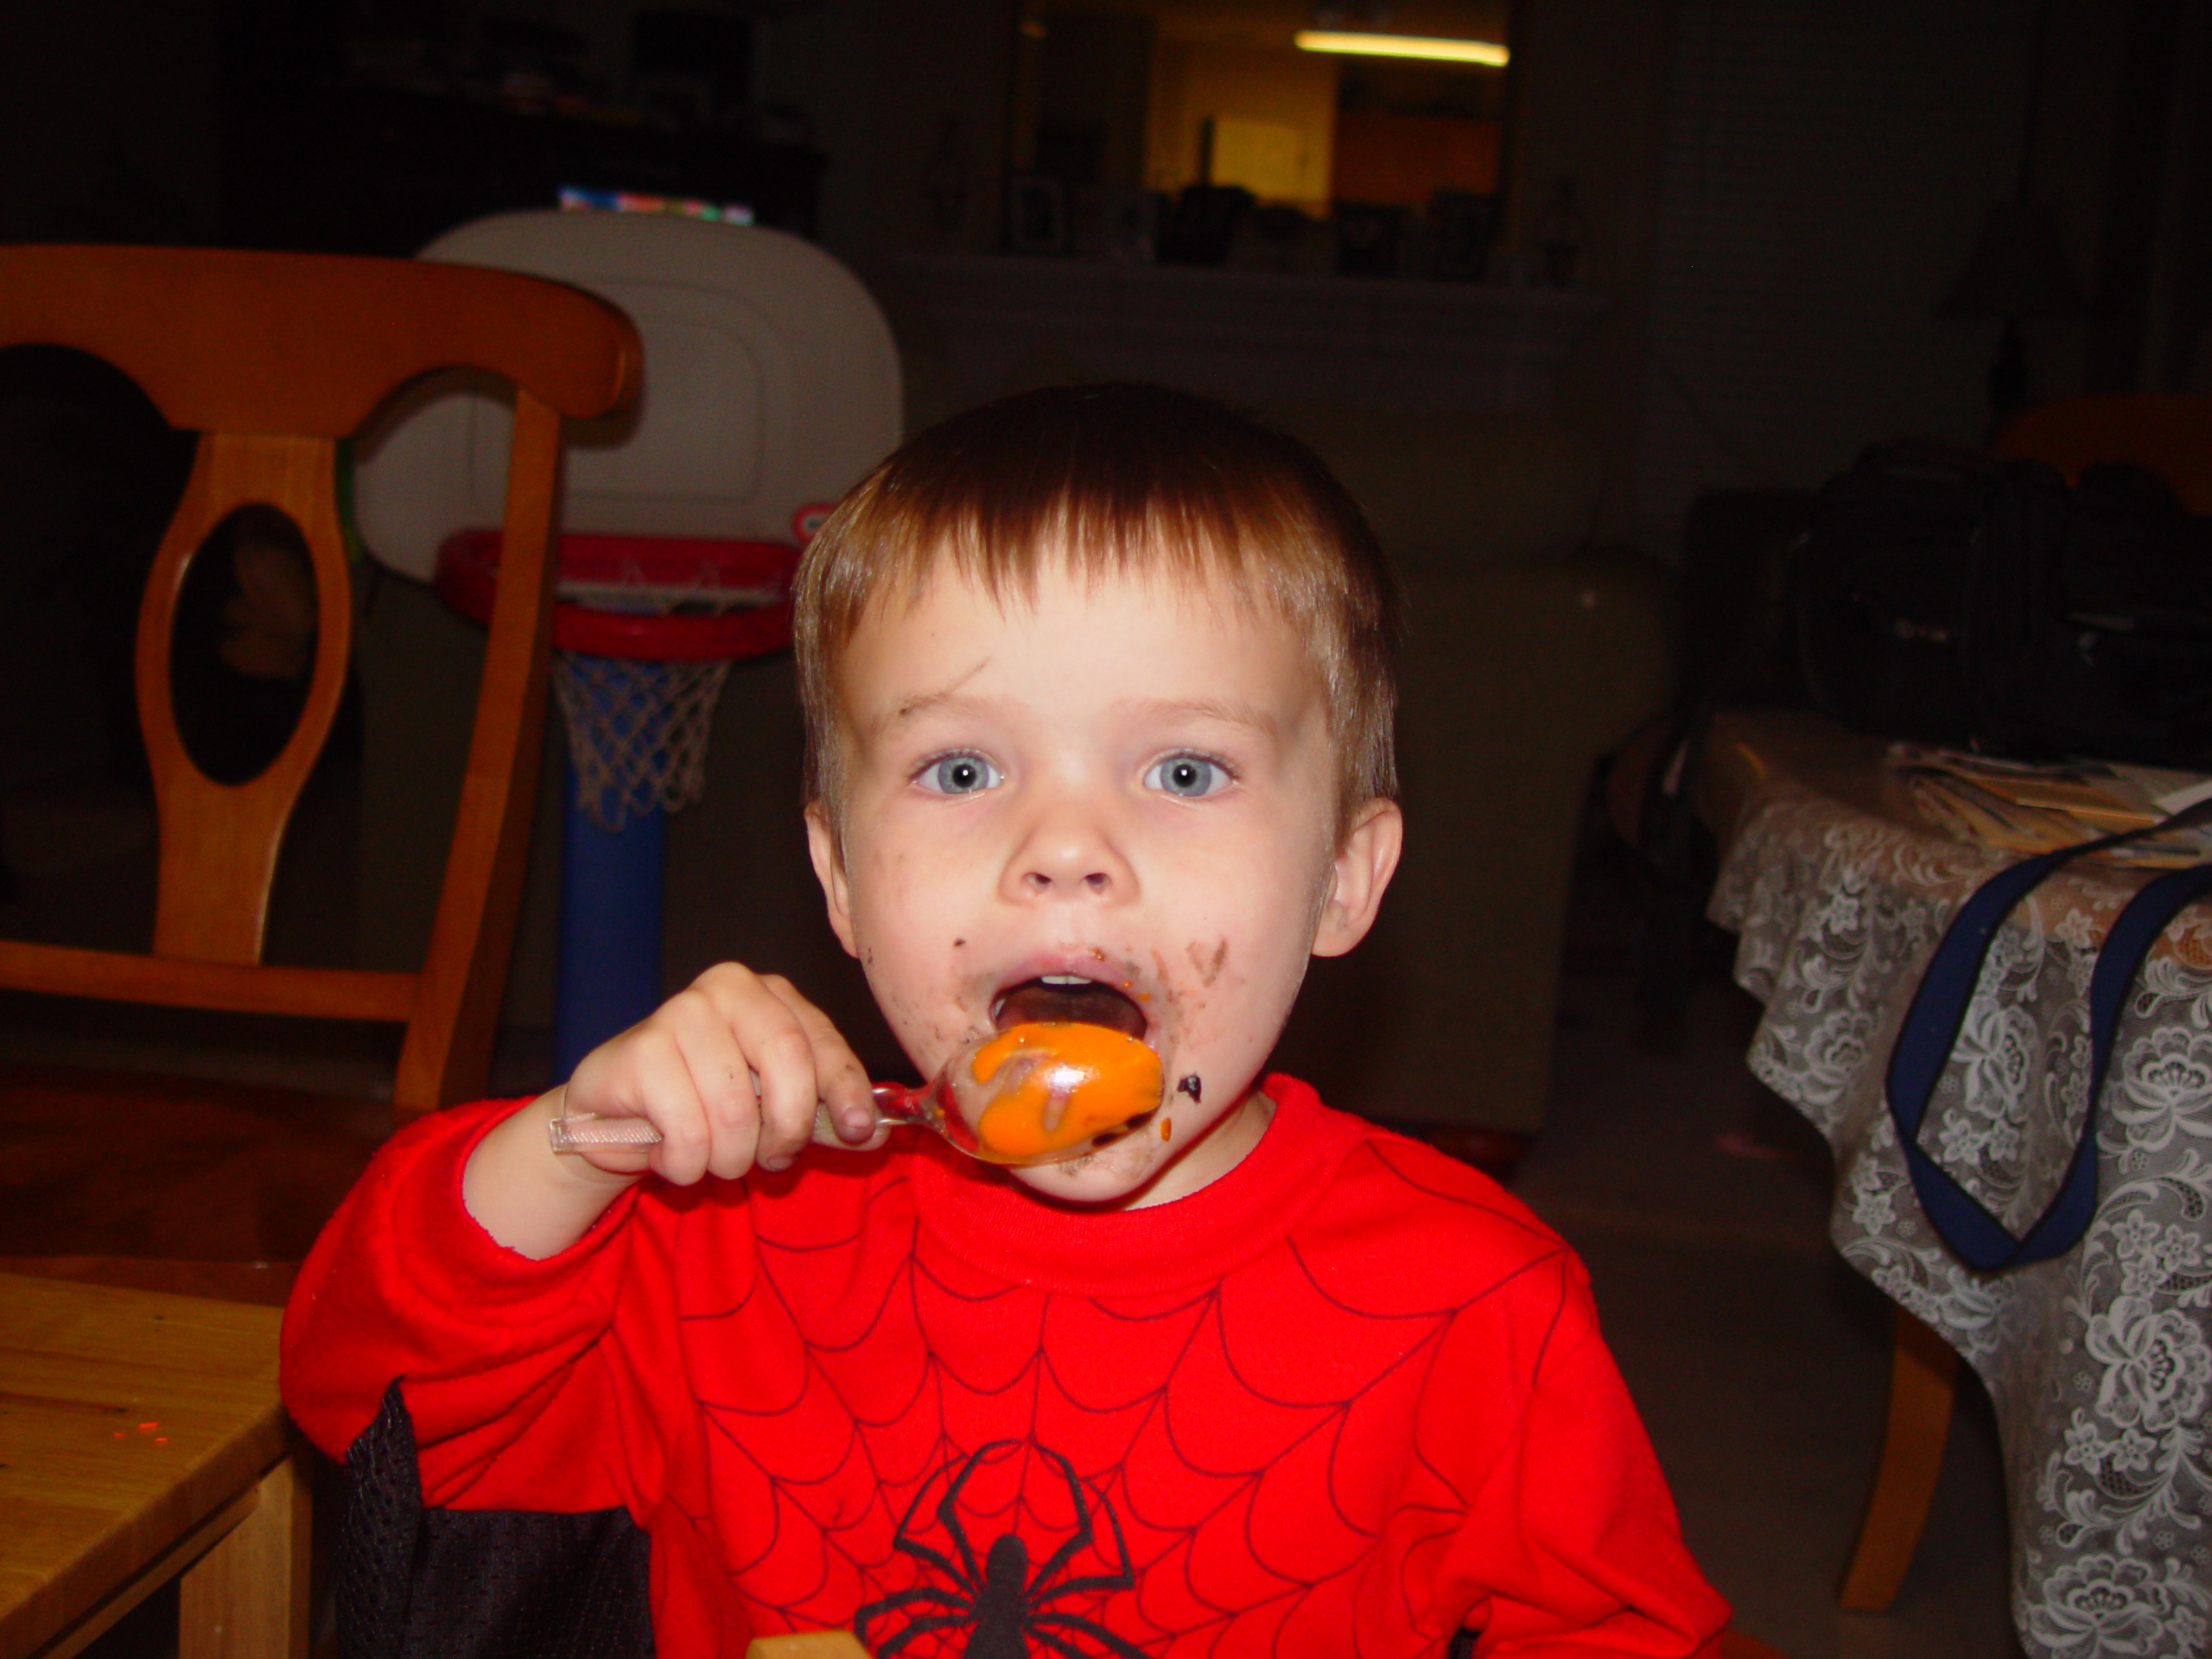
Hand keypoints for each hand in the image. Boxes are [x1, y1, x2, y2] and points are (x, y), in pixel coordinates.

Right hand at [555, 964, 881, 1185]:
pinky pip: (688, 1133)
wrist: (612, 1116)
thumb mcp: (770, 1105)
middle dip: (788, 1128)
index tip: (858, 1131)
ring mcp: (679, 1013)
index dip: (846, 1089)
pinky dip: (685, 1164)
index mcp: (769, 992)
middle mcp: (726, 989)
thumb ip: (821, 1114)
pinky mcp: (640, 1051)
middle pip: (788, 1063)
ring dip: (729, 1158)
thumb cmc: (701, 1104)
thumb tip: (874, 1133)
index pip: (822, 1041)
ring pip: (736, 1111)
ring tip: (711, 1155)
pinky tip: (670, 1153)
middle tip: (774, 1159)